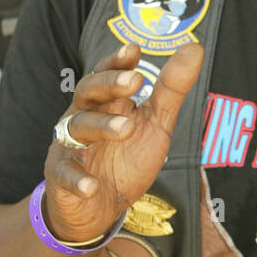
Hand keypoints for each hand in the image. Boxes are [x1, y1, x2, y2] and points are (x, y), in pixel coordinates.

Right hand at [44, 40, 203, 242]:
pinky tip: (90, 186)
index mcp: (106, 103)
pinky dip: (77, 181)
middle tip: (135, 80)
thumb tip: (194, 47)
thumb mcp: (155, 123)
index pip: (107, 73)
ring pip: (79, 128)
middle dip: (110, 84)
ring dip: (102, 126)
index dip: (117, 61)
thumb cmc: (126, 159)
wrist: (99, 209)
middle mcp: (84, 117)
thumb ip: (171, 88)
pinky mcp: (62, 178)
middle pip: (88, 92)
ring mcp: (70, 147)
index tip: (134, 50)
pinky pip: (65, 175)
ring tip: (127, 128)